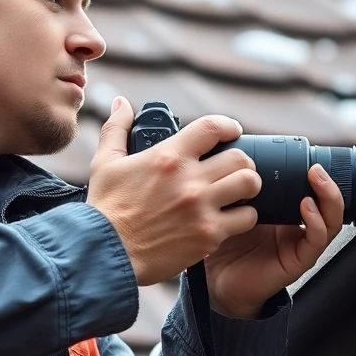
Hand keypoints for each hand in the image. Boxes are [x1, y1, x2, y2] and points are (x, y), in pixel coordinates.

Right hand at [87, 96, 260, 285]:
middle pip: (240, 157)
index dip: (229, 125)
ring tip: (239, 192)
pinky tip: (232, 218)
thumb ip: (117, 129)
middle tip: (235, 168)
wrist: (106, 253)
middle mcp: (189, 179)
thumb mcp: (106, 163)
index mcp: (168, 157)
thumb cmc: (105, 209)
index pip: (212, 127)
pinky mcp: (208, 235)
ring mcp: (201, 208)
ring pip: (249, 184)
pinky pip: (246, 219)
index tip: (232, 131)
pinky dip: (244, 217)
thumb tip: (120, 103)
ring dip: (248, 186)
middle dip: (242, 160)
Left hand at [202, 164, 344, 317]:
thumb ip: (238, 184)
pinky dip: (316, 222)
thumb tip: (234, 152)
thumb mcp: (232, 206)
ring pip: (332, 219)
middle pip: (329, 201)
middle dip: (327, 181)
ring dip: (328, 197)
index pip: (312, 189)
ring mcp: (302, 243)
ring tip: (315, 180)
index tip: (305, 154)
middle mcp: (299, 226)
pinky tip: (305, 207)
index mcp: (286, 211)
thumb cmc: (225, 243)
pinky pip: (317, 240)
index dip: (315, 172)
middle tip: (314, 166)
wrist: (217, 280)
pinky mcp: (299, 261)